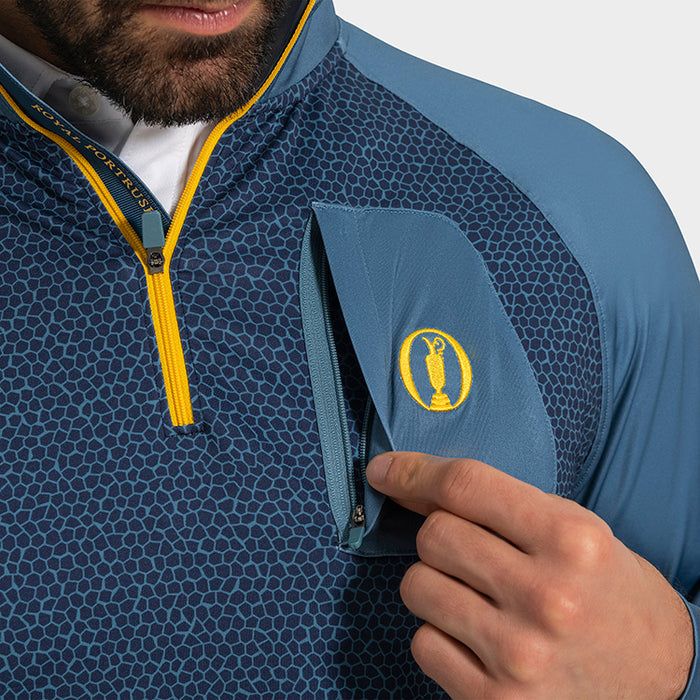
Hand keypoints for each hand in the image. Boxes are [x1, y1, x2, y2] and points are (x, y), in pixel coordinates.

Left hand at [366, 452, 693, 699]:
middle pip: (434, 536)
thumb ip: (499, 503)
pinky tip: (477, 637)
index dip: (412, 471)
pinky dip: (440, 634)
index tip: (384, 470)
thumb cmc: (604, 586)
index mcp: (570, 540)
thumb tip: (412, 485)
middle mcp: (546, 598)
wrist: (656, 670)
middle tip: (468, 550)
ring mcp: (520, 655)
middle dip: (438, 534)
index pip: (465, 487)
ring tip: (477, 595)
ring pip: (417, 587)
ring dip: (435, 583)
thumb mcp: (571, 526)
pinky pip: (423, 643)